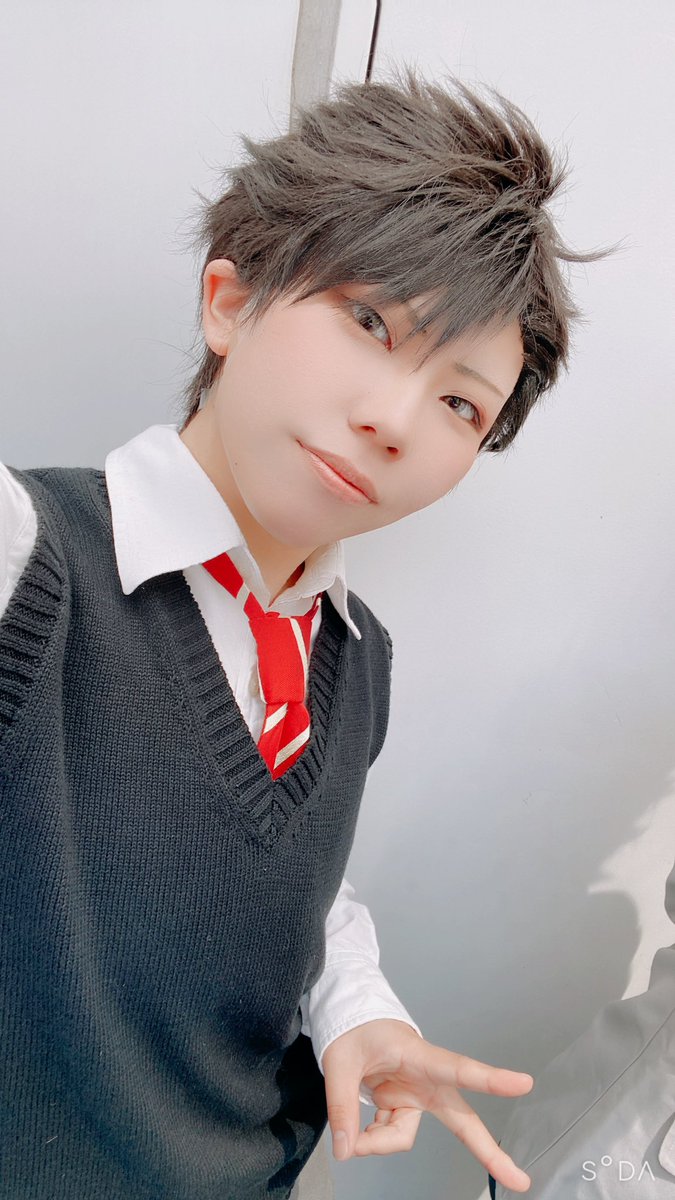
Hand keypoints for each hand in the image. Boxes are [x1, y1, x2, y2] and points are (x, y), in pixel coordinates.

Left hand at [322, 1018, 532, 1192]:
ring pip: (404, 1136)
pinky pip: (391, 1136)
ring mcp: (416, 1097)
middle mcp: (425, 1081)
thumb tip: (346, 1150)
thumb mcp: (339, 1061)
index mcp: (418, 1056)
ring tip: (351, 1132)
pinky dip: (372, 1138)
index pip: (459, 1068)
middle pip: (462, 1119)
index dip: (491, 1078)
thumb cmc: (353, 1031)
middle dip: (488, 1151)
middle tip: (520, 1181)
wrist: (350, 1024)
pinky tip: (358, 1127)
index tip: (524, 1083)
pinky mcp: (405, 1108)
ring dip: (378, 1142)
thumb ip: (342, 1105)